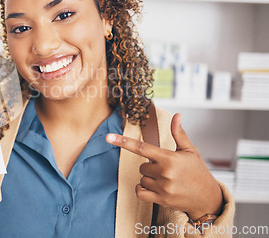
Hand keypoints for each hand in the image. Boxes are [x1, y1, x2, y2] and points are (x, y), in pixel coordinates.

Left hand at [106, 113, 223, 220]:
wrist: (208, 198)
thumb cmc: (198, 172)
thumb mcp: (190, 151)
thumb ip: (179, 134)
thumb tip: (176, 116)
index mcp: (169, 158)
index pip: (141, 148)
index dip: (123, 142)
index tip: (109, 138)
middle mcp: (164, 173)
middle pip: (142, 165)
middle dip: (150, 165)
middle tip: (166, 168)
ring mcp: (162, 188)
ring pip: (142, 178)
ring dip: (149, 178)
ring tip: (166, 179)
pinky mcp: (161, 200)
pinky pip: (140, 192)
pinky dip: (142, 189)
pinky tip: (153, 187)